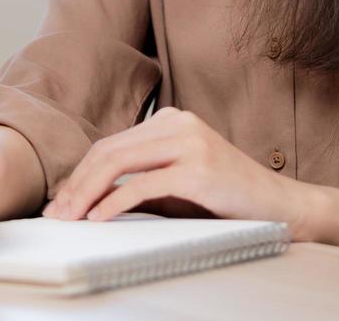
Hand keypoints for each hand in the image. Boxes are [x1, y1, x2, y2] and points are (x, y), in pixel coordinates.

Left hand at [44, 106, 319, 239]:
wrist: (282, 206)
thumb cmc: (226, 199)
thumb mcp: (177, 184)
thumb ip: (140, 181)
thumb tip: (89, 199)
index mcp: (169, 121)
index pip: (110, 145)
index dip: (80, 173)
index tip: (61, 201)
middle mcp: (177, 123)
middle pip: (108, 151)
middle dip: (76, 184)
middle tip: (56, 213)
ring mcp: (188, 142)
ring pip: (119, 163)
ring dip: (87, 193)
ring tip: (70, 217)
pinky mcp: (197, 168)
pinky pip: (143, 185)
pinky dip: (115, 202)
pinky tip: (99, 218)